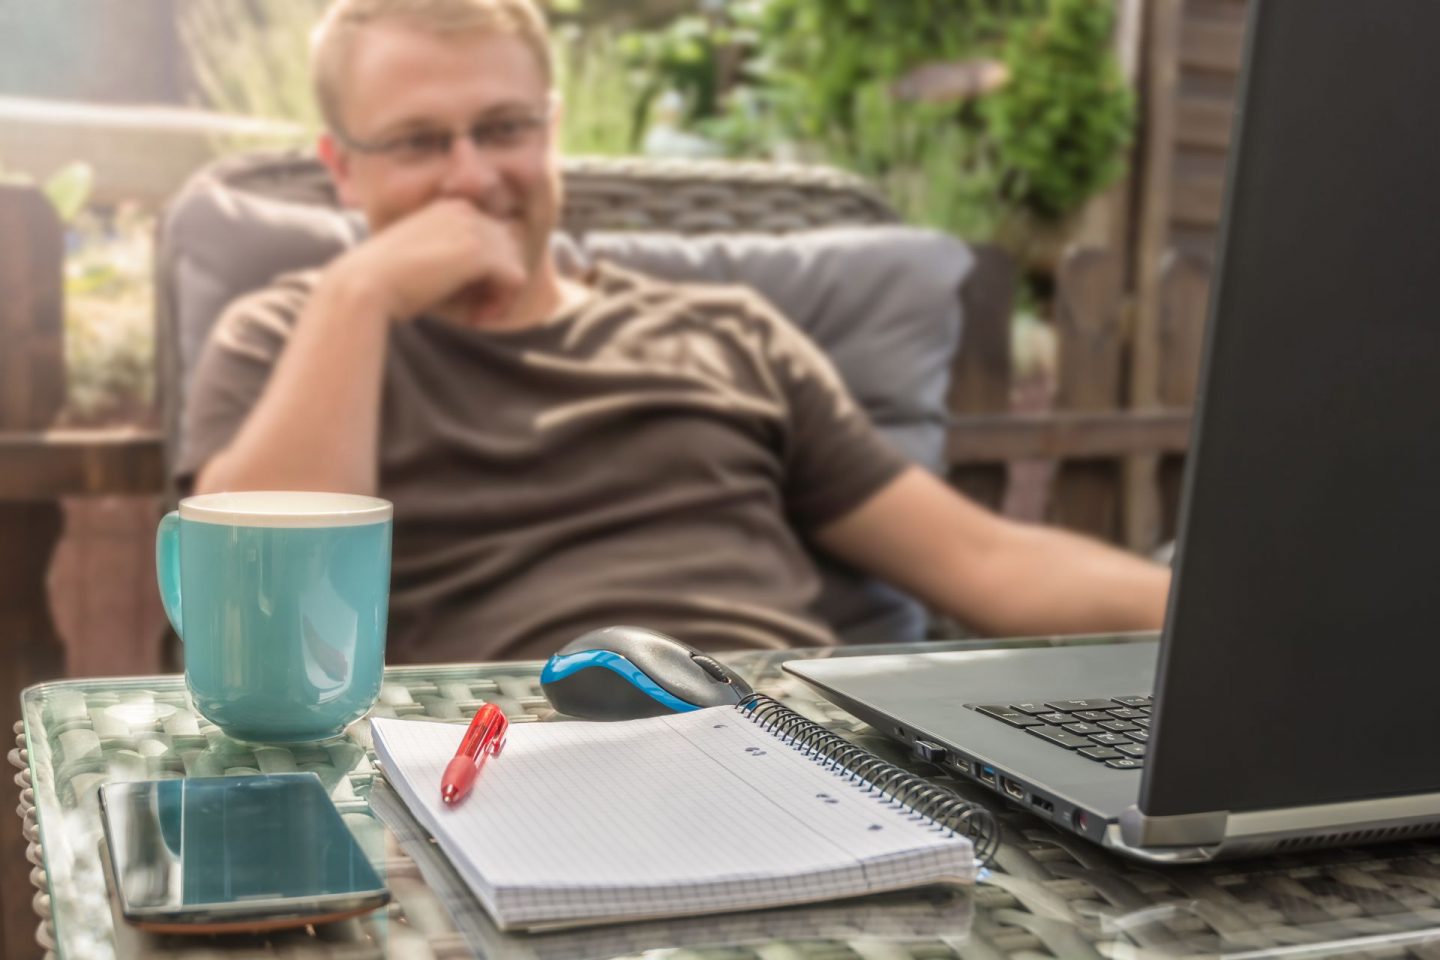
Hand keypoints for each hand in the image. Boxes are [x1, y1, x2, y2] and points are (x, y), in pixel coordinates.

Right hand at [331, 199, 526, 324]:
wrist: (363, 284)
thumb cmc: (389, 281)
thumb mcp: (430, 261)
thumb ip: (461, 262)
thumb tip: (498, 281)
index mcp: (451, 208)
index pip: (495, 237)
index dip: (490, 270)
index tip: (471, 298)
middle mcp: (465, 210)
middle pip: (510, 248)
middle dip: (500, 282)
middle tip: (478, 310)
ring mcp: (473, 228)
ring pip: (516, 264)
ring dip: (502, 294)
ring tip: (477, 314)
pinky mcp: (478, 252)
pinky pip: (516, 279)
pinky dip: (502, 302)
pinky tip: (478, 317)